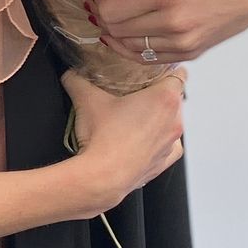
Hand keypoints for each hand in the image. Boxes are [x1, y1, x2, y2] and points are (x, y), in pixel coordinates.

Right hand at [59, 70, 186, 217]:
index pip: (179, 74)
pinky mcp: (165, 161)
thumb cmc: (103, 137)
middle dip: (159, 95)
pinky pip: (170, 146)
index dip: (168, 71)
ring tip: (137, 120)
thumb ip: (77, 80)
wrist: (103, 176)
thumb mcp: (87, 99)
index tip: (156, 72)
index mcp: (164, 98)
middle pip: (175, 99)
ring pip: (173, 122)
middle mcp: (175, 119)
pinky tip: (144, 140)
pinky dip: (160, 141)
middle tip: (137, 95)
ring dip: (160, 119)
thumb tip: (69, 73)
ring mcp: (172, 142)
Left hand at [85, 0, 247, 63]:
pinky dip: (132, 50)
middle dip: (102, 17)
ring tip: (110, 21)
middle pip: (117, 30)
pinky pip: (150, 59)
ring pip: (130, 48)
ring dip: (114, 35)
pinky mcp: (190, 52)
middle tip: (101, 3)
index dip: (98, 1)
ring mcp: (182, 41)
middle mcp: (172, 21)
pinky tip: (126, 38)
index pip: (111, 11)